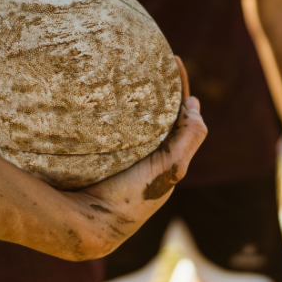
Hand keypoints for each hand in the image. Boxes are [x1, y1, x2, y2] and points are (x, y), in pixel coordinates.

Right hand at [64, 56, 207, 257]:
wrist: (86, 224)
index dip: (179, 86)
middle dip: (154, 86)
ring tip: (122, 67)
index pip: (179, 113)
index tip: (173, 59)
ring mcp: (116, 153)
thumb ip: (189, 138)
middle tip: (146, 57)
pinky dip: (106, 105)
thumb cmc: (130, 200)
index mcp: (165, 157)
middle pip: (154, 112)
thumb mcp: (170, 169)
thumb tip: (195, 104)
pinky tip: (97, 91)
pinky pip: (103, 122)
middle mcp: (143, 154)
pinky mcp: (91, 152)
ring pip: (128, 116)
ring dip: (129, 94)